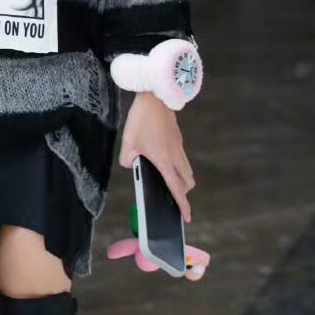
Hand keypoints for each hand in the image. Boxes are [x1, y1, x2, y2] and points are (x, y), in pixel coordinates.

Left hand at [118, 91, 194, 222]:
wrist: (155, 97)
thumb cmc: (141, 120)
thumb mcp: (127, 143)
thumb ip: (127, 160)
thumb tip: (132, 165)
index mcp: (164, 161)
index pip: (177, 188)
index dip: (182, 205)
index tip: (187, 217)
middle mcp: (175, 156)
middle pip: (187, 181)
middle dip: (182, 192)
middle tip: (171, 195)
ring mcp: (179, 146)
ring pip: (186, 169)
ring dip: (181, 177)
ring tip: (165, 177)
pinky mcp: (177, 138)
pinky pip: (181, 157)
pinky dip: (176, 164)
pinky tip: (161, 157)